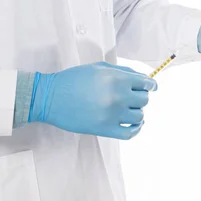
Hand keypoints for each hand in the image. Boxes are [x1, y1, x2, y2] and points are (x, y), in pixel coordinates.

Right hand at [29, 61, 157, 139]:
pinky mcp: (104, 129)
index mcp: (117, 79)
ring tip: (128, 110)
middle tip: (132, 97)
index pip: (147, 84)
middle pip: (144, 100)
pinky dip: (136, 129)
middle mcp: (117, 96)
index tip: (150, 88)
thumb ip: (124, 71)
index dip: (151, 85)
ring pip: (139, 116)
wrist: (49, 97)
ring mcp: (112, 115)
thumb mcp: (99, 67)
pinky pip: (130, 133)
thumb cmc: (74, 79)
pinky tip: (133, 123)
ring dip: (137, 112)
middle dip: (141, 97)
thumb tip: (145, 79)